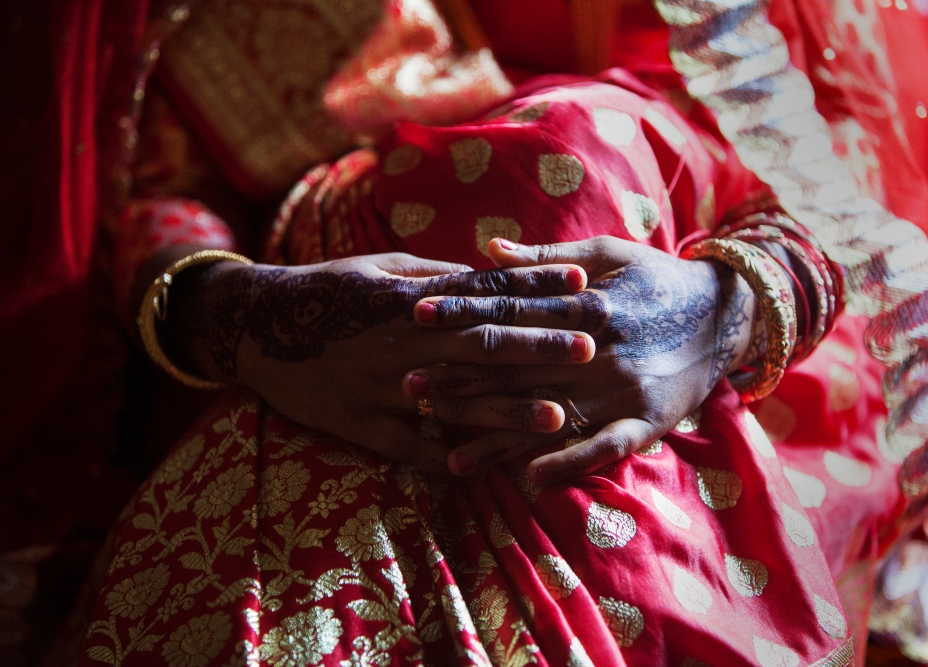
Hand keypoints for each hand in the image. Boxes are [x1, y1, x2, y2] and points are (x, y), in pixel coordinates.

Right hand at [174, 253, 595, 474]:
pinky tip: (483, 468)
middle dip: (536, 347)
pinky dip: (441, 457)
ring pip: (452, 402)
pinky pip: (405, 446)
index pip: (483, 290)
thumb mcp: (380, 267)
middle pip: (479, 344)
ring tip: (557, 417)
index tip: (580, 283)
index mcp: (409, 297)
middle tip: (589, 349)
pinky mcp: (358, 424)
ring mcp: (379, 386)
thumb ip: (436, 274)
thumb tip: (490, 270)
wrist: (257, 327)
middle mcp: (401, 341)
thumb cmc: (328, 289)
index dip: (533, 288)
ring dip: (506, 410)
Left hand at [403, 236, 760, 481]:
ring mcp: (623, 389)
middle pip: (519, 365)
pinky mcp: (647, 422)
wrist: (727, 313)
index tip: (417, 315)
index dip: (463, 312)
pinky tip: (529, 480)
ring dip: (498, 432)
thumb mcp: (609, 252)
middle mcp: (600, 349)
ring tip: (449, 448)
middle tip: (409, 382)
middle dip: (462, 375)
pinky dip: (568, 463)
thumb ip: (547, 256)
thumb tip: (486, 250)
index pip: (512, 309)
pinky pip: (604, 448)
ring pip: (550, 413)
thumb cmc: (659, 278)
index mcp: (588, 302)